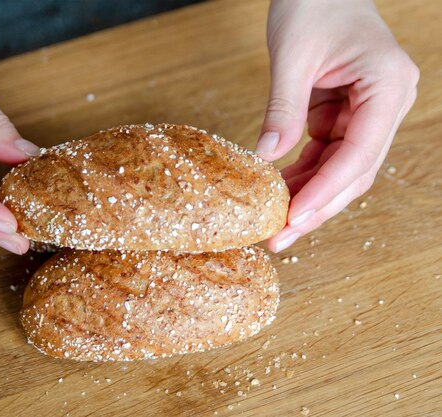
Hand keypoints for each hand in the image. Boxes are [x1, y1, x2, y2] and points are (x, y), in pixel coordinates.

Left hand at [256, 0, 418, 251]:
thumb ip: (283, 108)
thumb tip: (266, 157)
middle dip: (316, 207)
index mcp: (388, 87)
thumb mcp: (292, 55)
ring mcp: (368, 112)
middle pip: (354, 172)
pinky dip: (302, 174)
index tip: (293, 218)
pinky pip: (325, 154)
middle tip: (280, 238)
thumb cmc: (313, 2)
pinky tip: (277, 191)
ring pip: (340, 169)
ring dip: (307, 196)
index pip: (358, 154)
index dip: (325, 191)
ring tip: (274, 224)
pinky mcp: (345, 115)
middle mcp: (386, 104)